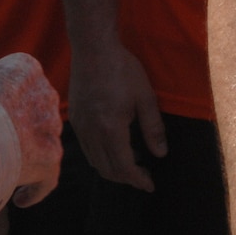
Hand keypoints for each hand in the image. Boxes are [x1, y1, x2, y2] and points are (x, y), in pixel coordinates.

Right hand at [0, 53, 60, 206]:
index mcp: (25, 68)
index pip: (20, 85)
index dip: (7, 103)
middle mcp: (44, 94)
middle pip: (35, 115)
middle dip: (22, 131)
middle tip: (1, 150)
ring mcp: (50, 127)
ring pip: (43, 145)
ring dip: (28, 161)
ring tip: (7, 177)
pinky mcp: (51, 157)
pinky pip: (48, 177)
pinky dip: (36, 189)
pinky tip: (21, 199)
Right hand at [68, 43, 164, 189]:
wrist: (93, 48)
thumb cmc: (122, 69)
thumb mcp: (145, 97)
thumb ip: (153, 128)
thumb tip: (161, 154)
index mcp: (110, 129)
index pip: (124, 167)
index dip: (138, 180)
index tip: (150, 185)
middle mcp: (91, 132)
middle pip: (107, 169)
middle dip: (126, 178)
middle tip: (144, 176)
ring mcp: (80, 126)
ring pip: (94, 161)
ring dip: (113, 168)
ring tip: (132, 161)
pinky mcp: (74, 118)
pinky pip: (86, 148)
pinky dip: (101, 156)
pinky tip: (114, 146)